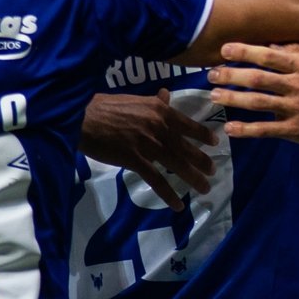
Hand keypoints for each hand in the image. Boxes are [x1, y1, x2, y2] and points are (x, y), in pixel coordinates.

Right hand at [79, 90, 216, 211]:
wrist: (83, 118)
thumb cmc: (105, 106)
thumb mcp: (134, 99)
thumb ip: (153, 100)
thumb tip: (166, 94)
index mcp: (160, 110)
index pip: (188, 124)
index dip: (203, 135)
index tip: (215, 143)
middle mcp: (159, 127)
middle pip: (187, 147)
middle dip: (202, 161)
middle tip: (213, 171)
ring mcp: (148, 144)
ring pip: (177, 164)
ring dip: (193, 178)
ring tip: (204, 188)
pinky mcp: (135, 160)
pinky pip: (157, 180)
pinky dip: (169, 194)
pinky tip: (178, 204)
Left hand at [208, 43, 298, 150]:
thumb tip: (272, 43)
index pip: (269, 55)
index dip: (245, 51)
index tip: (225, 49)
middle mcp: (296, 85)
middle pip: (258, 78)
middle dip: (232, 75)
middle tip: (211, 73)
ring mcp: (295, 108)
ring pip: (258, 102)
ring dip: (233, 99)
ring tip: (214, 96)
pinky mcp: (294, 129)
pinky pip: (266, 129)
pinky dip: (246, 129)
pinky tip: (230, 127)